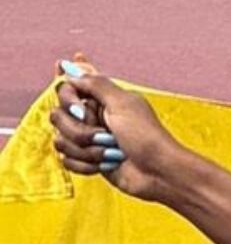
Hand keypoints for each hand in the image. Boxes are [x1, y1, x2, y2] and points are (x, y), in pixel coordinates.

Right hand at [47, 55, 183, 202]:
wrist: (160, 172)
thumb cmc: (146, 136)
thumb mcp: (123, 102)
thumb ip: (96, 83)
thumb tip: (70, 70)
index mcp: (101, 99)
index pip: (64, 89)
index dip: (68, 99)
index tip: (82, 108)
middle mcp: (92, 117)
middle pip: (58, 117)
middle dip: (81, 131)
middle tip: (108, 136)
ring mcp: (88, 140)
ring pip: (61, 141)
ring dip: (88, 150)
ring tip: (113, 153)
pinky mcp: (88, 161)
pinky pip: (67, 161)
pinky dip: (87, 165)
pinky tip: (108, 165)